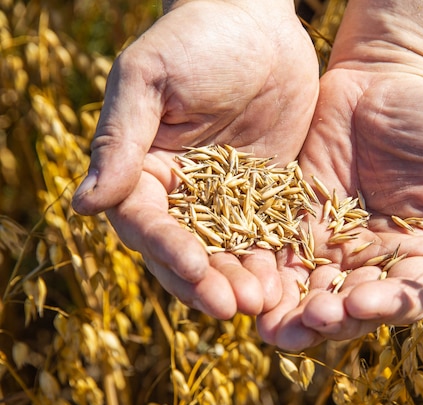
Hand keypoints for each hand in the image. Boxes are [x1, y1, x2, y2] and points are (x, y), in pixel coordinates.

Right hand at [71, 0, 318, 318]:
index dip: (169, 252)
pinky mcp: (267, 192)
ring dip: (241, 279)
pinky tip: (288, 280)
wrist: (256, 23)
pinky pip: (269, 232)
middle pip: (188, 250)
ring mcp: (226, 197)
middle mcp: (181, 192)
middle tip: (233, 307)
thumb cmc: (194, 39)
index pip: (149, 224)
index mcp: (144, 170)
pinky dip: (274, 258)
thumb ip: (120, 142)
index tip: (194, 272)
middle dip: (207, 281)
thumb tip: (83, 206)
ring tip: (262, 303)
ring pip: (229, 251)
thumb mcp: (149, 82)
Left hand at [257, 67, 422, 350]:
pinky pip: (277, 255)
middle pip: (349, 306)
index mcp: (420, 256)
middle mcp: (373, 259)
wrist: (383, 82)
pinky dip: (263, 276)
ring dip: (289, 313)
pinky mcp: (294, 222)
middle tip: (307, 323)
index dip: (385, 306)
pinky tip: (248, 288)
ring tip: (269, 326)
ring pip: (307, 291)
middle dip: (328, 320)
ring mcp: (330, 244)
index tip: (362, 302)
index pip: (404, 297)